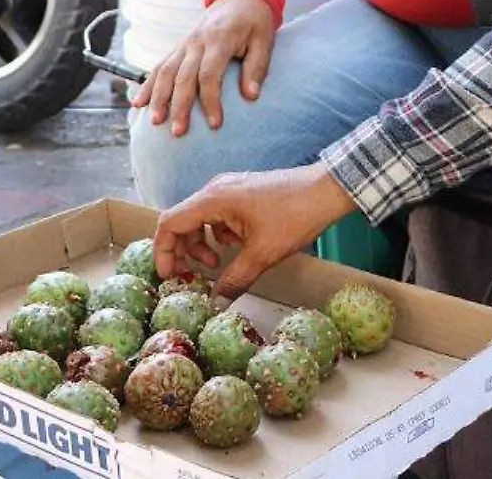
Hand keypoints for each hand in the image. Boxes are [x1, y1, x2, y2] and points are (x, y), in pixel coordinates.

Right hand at [133, 0, 277, 136]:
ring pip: (165, 72)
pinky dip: (148, 85)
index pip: (209, 74)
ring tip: (154, 122)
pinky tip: (139, 103)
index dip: (210, 101)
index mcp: (219, 40)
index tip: (215, 124)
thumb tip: (251, 96)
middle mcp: (196, 42)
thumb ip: (257, 68)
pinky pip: (159, 66)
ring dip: (158, 98)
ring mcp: (184, 44)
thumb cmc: (255, 21)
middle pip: (182, 77)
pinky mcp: (178, 47)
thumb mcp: (264, 40)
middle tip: (178, 132)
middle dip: (178, 106)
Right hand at [153, 164, 358, 302]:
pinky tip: (238, 247)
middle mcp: (215, 189)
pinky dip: (219, 234)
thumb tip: (216, 303)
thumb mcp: (263, 254)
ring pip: (199, 219)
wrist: (329, 189)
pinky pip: (218, 214)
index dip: (163, 251)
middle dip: (182, 250)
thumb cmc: (296, 216)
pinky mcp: (242, 191)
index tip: (170, 275)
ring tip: (217, 263)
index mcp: (213, 199)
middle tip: (190, 275)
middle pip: (182, 221)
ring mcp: (229, 188)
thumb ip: (235, 279)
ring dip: (201, 243)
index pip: (169, 223)